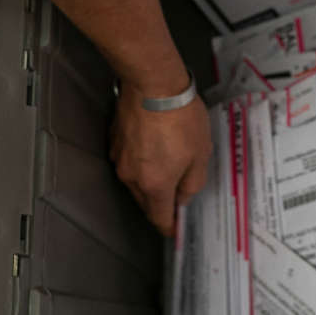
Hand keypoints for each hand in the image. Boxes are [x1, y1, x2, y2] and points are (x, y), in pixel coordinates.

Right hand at [110, 77, 210, 236]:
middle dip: (161, 201)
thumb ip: (192, 183)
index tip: (174, 231)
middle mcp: (132, 177)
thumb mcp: (200, 154)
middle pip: (146, 201)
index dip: (169, 227)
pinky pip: (129, 159)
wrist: (153, 84)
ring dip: (151, 177)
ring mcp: (120, 158)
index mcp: (155, 185)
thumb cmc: (181, 117)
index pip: (160, 217)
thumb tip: (183, 197)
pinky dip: (141, 158)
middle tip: (177, 192)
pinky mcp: (115, 140)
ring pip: (136, 180)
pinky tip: (155, 143)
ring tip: (169, 160)